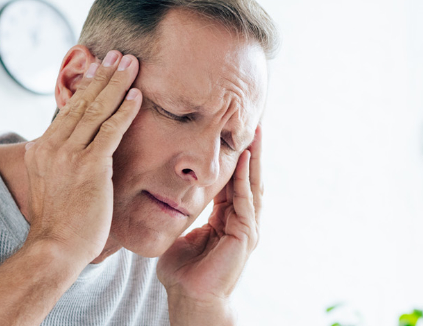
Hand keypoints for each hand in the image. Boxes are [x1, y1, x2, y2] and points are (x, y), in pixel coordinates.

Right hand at [22, 50, 140, 265]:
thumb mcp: (53, 186)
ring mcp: (70, 155)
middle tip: (119, 54)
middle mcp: (52, 147)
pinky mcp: (90, 166)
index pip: (68, 110)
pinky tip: (137, 95)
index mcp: (41, 150)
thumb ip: (62, 165)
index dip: (87, 86)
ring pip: (96, 109)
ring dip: (117, 83)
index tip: (99, 67)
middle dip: (103, 75)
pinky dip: (125, 110)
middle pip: (82, 102)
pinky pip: (111, 130)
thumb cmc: (60, 224)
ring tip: (132, 64)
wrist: (55, 248)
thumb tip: (76, 154)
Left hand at [157, 126, 263, 308]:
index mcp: (227, 219)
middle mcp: (242, 221)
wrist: (191, 298)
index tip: (235, 134)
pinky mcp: (246, 234)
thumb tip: (167, 198)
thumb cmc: (182, 272)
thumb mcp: (181, 233)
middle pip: (249, 178)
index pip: (233, 181)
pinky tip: (244, 158)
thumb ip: (181, 215)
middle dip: (252, 151)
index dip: (235, 158)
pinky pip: (244, 199)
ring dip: (254, 158)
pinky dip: (244, 177)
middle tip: (254, 123)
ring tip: (255, 132)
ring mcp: (247, 227)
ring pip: (252, 184)